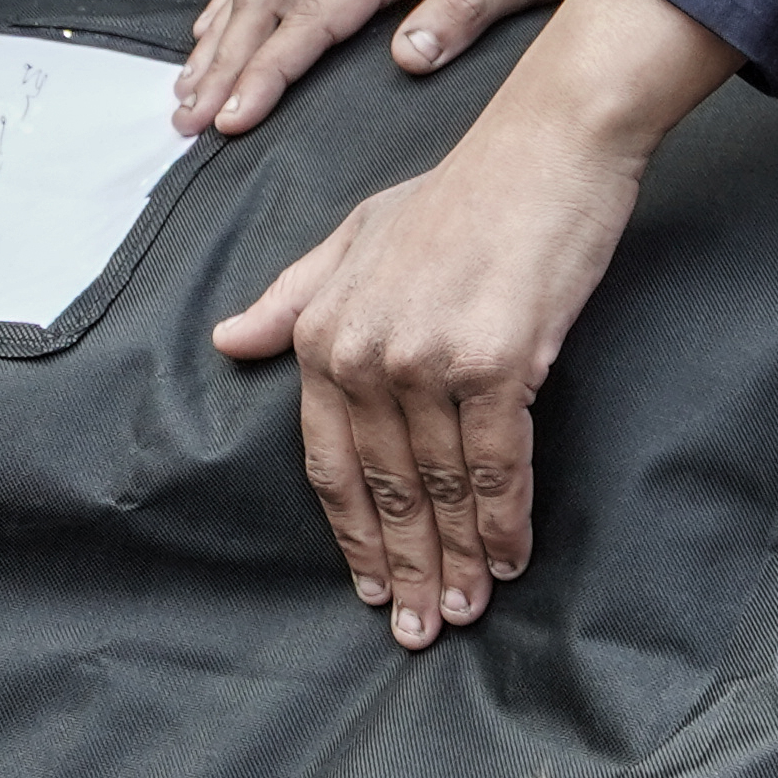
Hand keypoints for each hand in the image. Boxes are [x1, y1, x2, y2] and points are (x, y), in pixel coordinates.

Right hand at [177, 0, 648, 134]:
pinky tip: (211, 36)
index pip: (312, 19)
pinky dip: (233, 7)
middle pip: (267, 3)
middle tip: (190, 125)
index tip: (233, 120)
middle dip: (223, 66)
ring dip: (218, 41)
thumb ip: (463, 12)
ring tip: (187, 97)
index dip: (267, 71)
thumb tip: (406, 58)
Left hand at [208, 0, 735, 642]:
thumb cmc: (460, 190)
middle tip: (419, 629)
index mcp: (324, 330)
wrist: (546, 147)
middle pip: (384, 488)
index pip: (330, 462)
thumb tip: (230, 342)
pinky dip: (507, 521)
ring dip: (459, 559)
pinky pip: (499, 465)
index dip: (354, 534)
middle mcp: (366, 352)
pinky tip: (512, 559)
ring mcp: (429, 359)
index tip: (371, 585)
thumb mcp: (357, 234)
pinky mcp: (498, 362)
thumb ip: (294, 295)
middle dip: (406, 566)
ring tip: (467, 609)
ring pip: (442, 486)